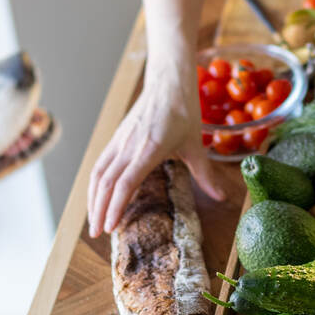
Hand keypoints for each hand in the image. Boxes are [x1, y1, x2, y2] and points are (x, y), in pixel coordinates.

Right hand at [86, 73, 226, 237]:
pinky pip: (100, 163)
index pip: (125, 183)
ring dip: (93, 198)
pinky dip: (95, 182)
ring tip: (92, 219)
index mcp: (149, 149)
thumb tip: (222, 197)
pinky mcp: (117, 137)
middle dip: (98, 210)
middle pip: (105, 182)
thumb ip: (205, 174)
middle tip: (96, 233)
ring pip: (98, 173)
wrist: (168, 81)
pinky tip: (97, 195)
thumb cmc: (183, 110)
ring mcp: (120, 140)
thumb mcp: (196, 144)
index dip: (115, 207)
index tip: (110, 227)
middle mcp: (129, 146)